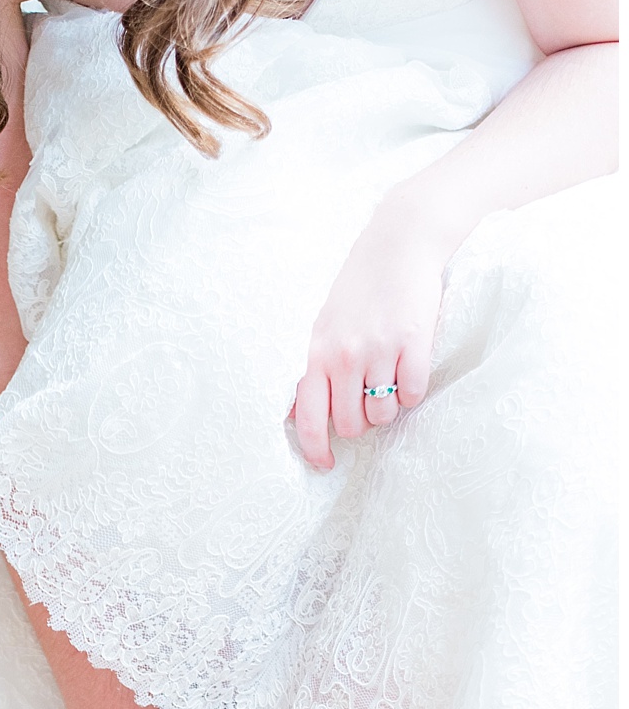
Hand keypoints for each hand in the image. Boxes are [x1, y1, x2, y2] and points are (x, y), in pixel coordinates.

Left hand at [292, 215, 445, 470]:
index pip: (309, 419)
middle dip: (361, 423)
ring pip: (383, 414)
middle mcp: (344, 356)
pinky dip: (414, 392)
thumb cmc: (361, 289)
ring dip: (389, 408)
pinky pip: (413, 394)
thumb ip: (314, 370)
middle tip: (369, 401)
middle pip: (350, 425)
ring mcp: (379, 350)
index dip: (315, 450)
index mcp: (318, 354)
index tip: (325, 464)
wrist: (400, 243)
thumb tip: (295, 415)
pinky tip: (411, 370)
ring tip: (391, 380)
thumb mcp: (324, 327)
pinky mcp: (413, 343)